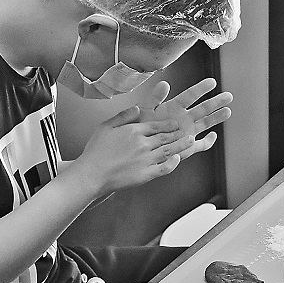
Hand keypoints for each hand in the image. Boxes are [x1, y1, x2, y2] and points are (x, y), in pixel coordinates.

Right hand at [75, 106, 194, 195]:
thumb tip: (138, 108)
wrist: (92, 174)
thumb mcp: (106, 126)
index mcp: (134, 130)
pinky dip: (173, 163)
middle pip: (165, 136)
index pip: (157, 125)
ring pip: (169, 150)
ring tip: (191, 141)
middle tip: (186, 131)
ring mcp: (146, 159)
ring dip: (181, 145)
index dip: (168, 124)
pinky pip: (164, 168)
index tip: (175, 124)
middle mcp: (143, 143)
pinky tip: (178, 159)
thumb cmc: (96, 151)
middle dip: (178, 133)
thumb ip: (123, 116)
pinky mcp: (146, 174)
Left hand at [137, 78, 231, 159]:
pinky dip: (208, 142)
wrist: (136, 146)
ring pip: (205, 123)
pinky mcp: (187, 146)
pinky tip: (213, 136)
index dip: (201, 88)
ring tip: (228, 111)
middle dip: (216, 102)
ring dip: (216, 118)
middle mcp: (183, 118)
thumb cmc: (139, 127)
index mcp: (173, 107)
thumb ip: (154, 98)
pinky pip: (201, 145)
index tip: (212, 82)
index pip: (190, 95)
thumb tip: (164, 83)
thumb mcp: (144, 110)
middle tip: (228, 96)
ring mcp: (187, 132)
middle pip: (203, 108)